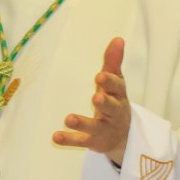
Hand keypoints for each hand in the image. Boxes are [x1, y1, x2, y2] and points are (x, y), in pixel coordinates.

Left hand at [53, 37, 129, 165]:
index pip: (117, 87)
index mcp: (118, 95)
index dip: (109, 82)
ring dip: (82, 122)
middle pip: (111, 107)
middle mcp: (114, 112)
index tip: (100, 76)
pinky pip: (81, 141)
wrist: (124, 136)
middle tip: (96, 97)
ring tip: (68, 118)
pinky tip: (55, 137)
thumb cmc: (115, 101)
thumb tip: (118, 38)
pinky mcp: (93, 141)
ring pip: (94, 126)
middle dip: (104, 102)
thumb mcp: (115, 83)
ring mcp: (104, 128)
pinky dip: (69, 139)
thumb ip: (113, 62)